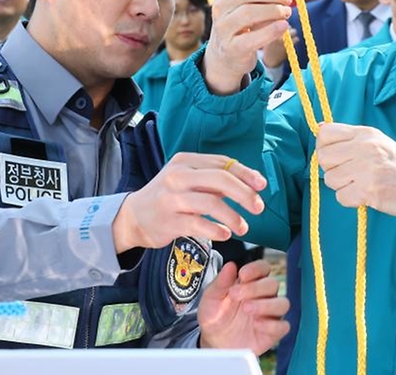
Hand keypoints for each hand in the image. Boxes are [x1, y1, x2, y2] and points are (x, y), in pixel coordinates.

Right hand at [113, 153, 266, 252]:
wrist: (132, 218)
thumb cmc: (169, 197)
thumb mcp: (188, 178)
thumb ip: (215, 178)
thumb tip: (252, 182)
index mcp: (185, 161)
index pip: (222, 163)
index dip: (246, 174)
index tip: (262, 185)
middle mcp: (177, 176)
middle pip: (220, 180)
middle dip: (244, 194)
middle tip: (258, 207)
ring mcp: (171, 198)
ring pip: (211, 203)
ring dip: (233, 217)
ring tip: (243, 227)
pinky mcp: (168, 221)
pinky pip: (198, 224)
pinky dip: (216, 230)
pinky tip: (225, 234)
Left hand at [198, 260, 289, 354]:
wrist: (213, 342)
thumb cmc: (215, 317)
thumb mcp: (211, 298)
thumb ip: (221, 282)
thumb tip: (230, 266)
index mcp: (251, 283)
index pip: (263, 268)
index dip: (256, 269)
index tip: (243, 274)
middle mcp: (264, 296)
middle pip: (272, 284)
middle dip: (255, 288)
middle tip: (236, 294)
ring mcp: (270, 314)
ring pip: (282, 303)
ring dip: (266, 305)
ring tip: (247, 308)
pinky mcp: (273, 332)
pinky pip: (283, 326)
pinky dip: (272, 325)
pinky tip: (256, 325)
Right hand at [204, 0, 292, 93]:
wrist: (228, 53)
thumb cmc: (246, 22)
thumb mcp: (251, 2)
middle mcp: (219, 6)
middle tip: (288, 0)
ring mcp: (222, 27)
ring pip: (249, 12)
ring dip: (274, 10)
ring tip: (286, 13)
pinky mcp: (231, 47)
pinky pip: (252, 38)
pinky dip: (271, 31)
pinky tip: (283, 26)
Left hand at [316, 123, 395, 217]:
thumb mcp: (378, 142)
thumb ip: (351, 138)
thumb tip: (320, 130)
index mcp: (366, 133)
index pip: (325, 133)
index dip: (324, 147)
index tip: (336, 156)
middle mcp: (364, 147)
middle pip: (323, 157)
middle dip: (331, 169)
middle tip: (348, 174)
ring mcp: (366, 169)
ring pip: (330, 179)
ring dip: (342, 186)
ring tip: (361, 184)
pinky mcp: (368, 190)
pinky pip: (341, 197)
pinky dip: (351, 200)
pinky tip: (366, 195)